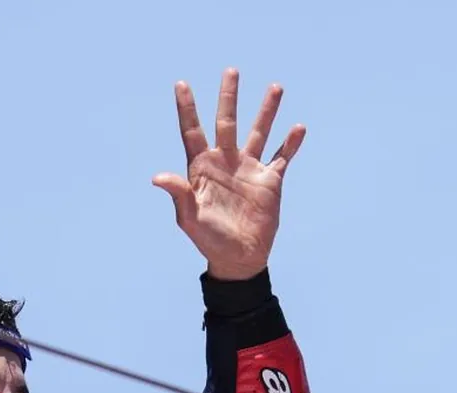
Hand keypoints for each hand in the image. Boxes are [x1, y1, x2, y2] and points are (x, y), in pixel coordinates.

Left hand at [152, 67, 305, 280]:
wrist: (239, 258)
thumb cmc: (209, 240)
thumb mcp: (190, 219)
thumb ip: (179, 194)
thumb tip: (157, 178)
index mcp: (202, 168)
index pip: (192, 131)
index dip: (187, 108)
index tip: (181, 84)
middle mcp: (226, 162)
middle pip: (227, 122)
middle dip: (229, 97)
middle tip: (231, 71)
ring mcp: (249, 169)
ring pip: (259, 132)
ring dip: (267, 111)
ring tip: (275, 87)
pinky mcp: (270, 181)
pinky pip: (282, 157)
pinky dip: (291, 143)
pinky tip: (299, 128)